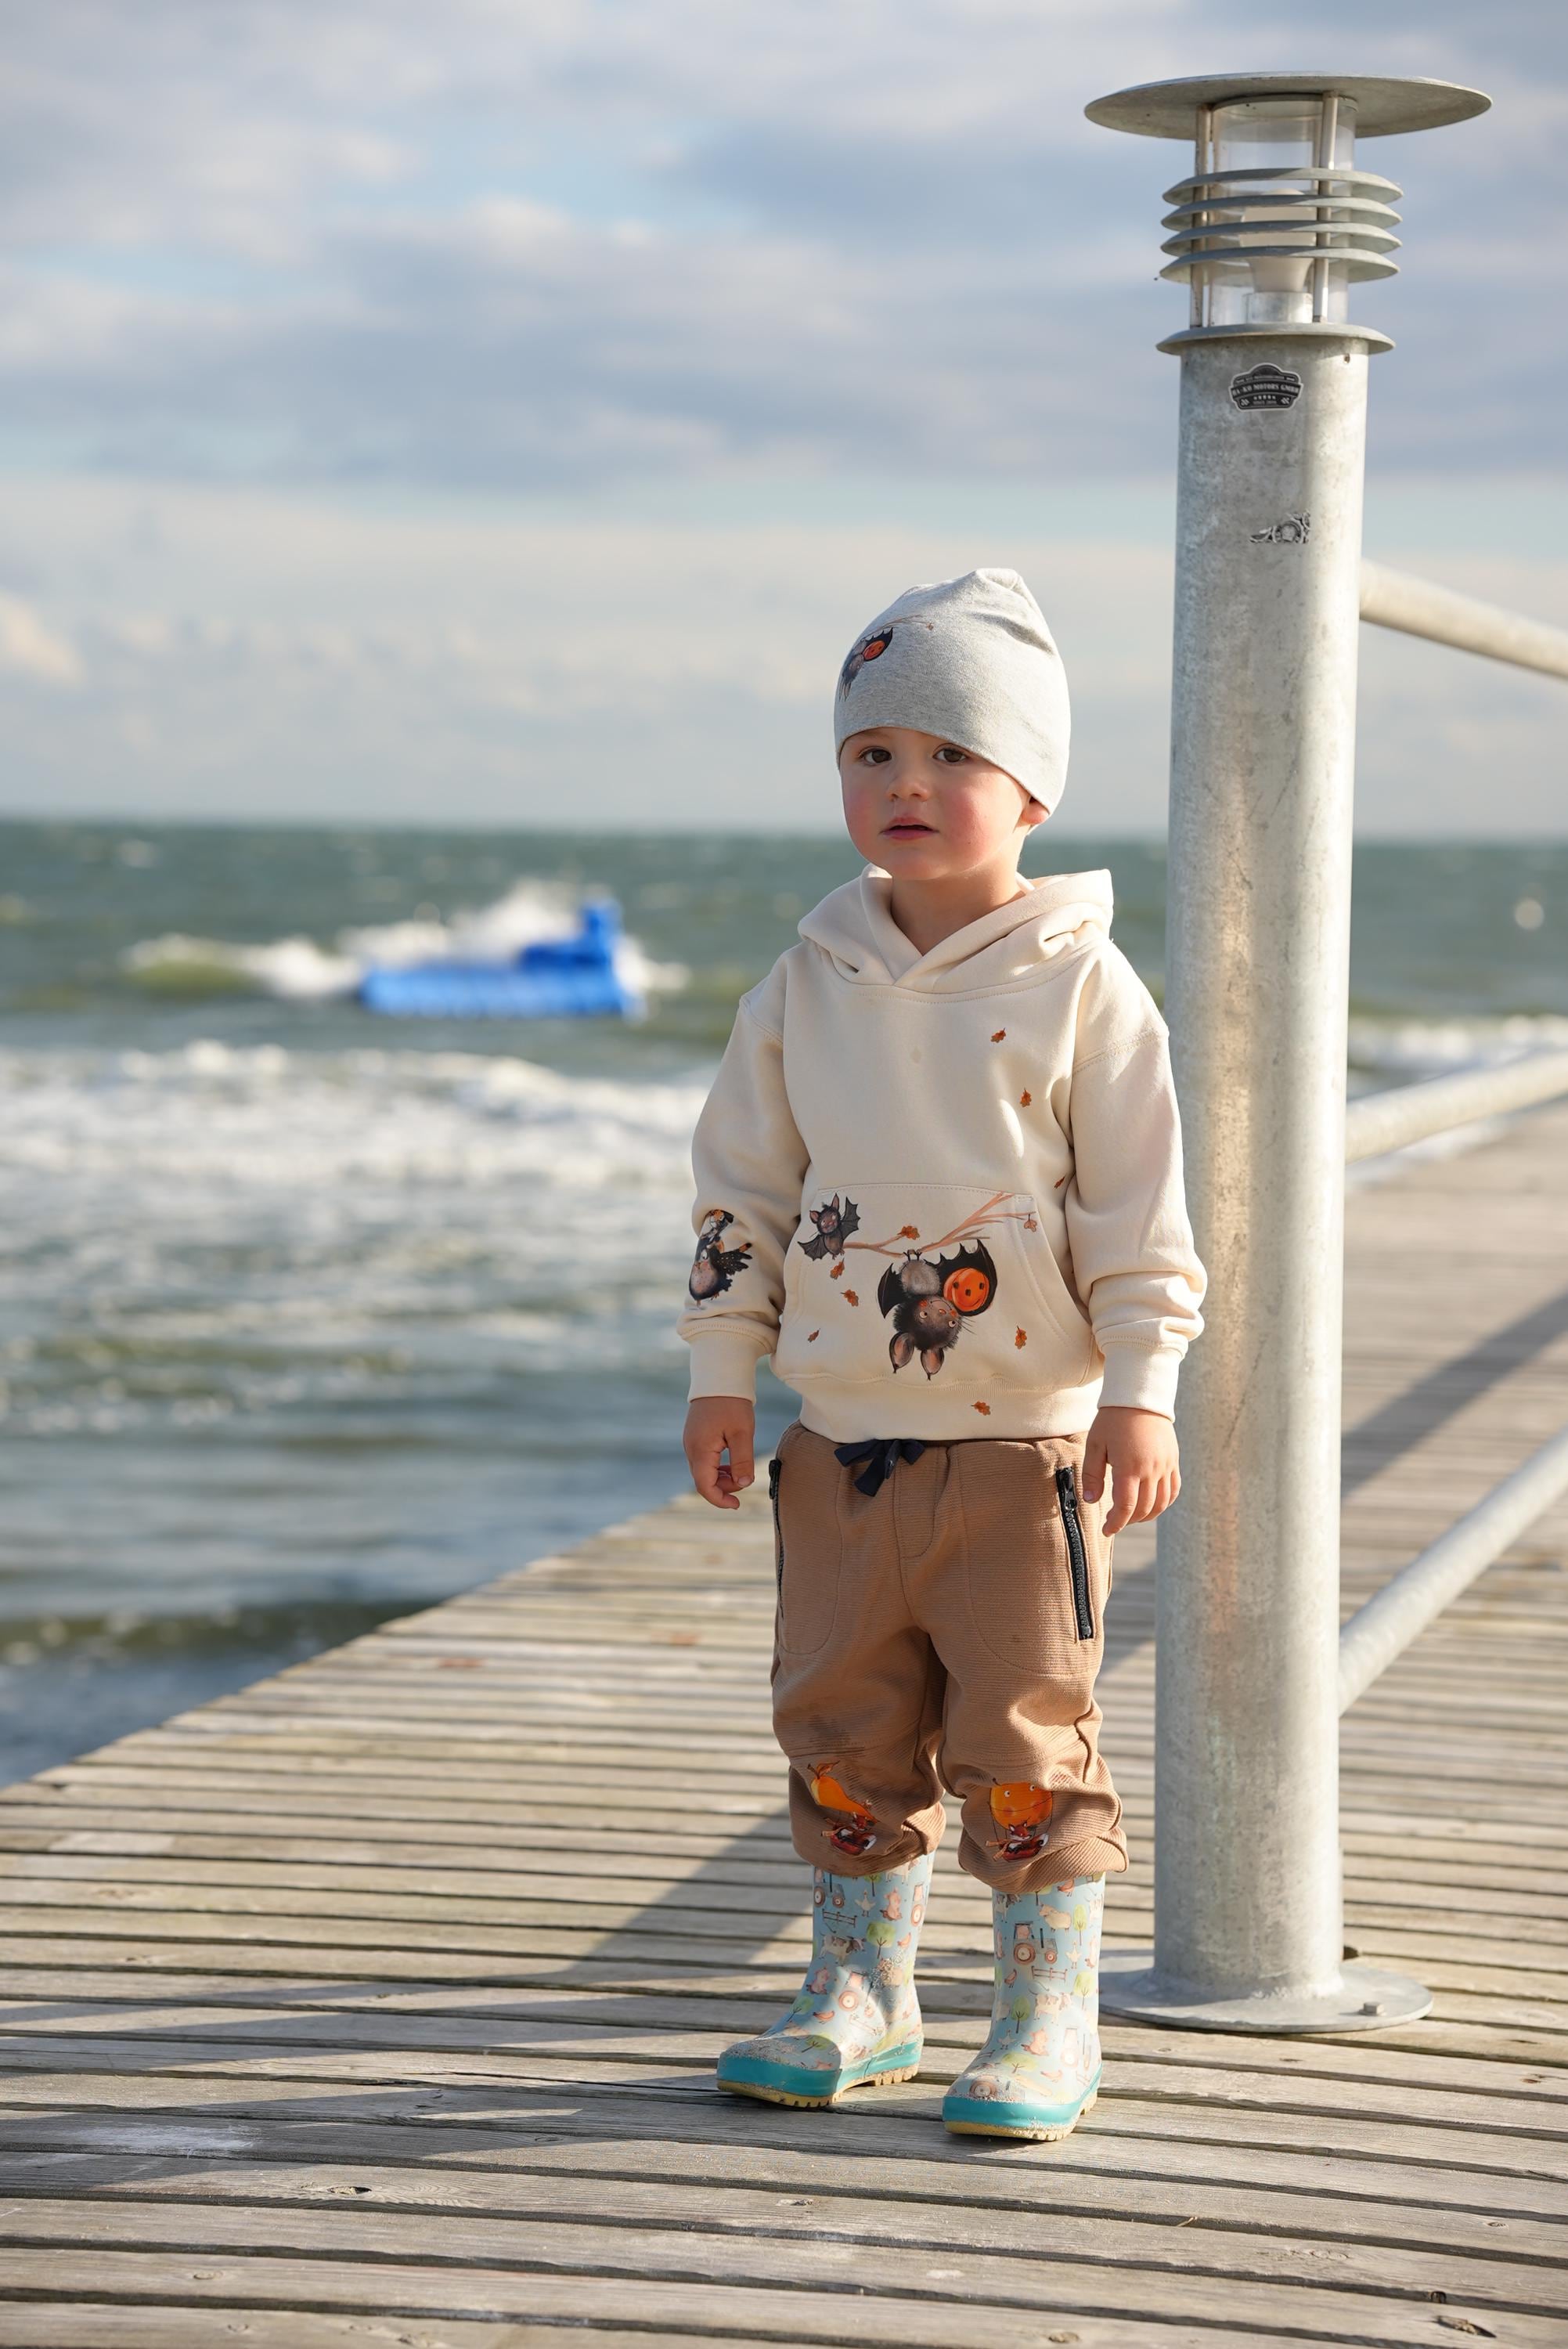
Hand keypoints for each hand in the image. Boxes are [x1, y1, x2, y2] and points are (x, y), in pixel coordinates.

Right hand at [684, 1395, 755, 1510]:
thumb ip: (742, 1460)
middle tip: (746, 1480)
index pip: (704, 1486)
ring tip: (741, 1471)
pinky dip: (717, 1467)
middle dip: (724, 1487)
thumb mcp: (742, 1432)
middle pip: (703, 1480)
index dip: (720, 1500)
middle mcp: (690, 1448)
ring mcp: (691, 1442)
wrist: (718, 1377)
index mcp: (700, 1449)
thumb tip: (743, 1484)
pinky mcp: (695, 1437)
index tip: (737, 1505)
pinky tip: (732, 1462)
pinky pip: (704, 1460)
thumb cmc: (731, 1403)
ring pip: (703, 1471)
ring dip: (721, 1477)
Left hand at [1082, 1405, 1179, 1535]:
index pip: (1125, 1507)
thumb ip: (1091, 1475)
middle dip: (1127, 1520)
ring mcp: (1166, 1466)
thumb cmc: (1113, 1420)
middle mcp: (1152, 1470)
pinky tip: (1151, 1504)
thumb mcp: (1095, 1445)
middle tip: (1114, 1521)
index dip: (1116, 1523)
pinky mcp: (1173, 1461)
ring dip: (1146, 1515)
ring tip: (1130, 1515)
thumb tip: (1090, 1501)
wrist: (1140, 1397)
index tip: (1106, 1530)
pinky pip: (1173, 1490)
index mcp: (1130, 1467)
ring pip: (1161, 1503)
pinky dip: (1163, 1502)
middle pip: (1143, 1508)